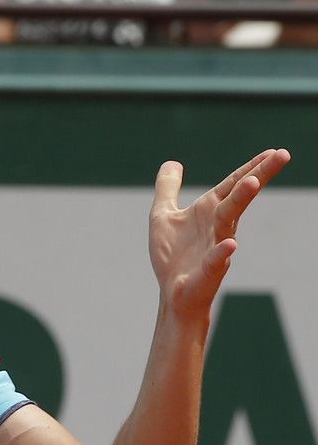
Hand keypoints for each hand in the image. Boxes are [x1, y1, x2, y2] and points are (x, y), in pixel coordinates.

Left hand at [149, 148, 289, 317]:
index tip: (274, 150)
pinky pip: (217, 259)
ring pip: (229, 221)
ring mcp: (216, 247)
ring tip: (252, 183)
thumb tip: (172, 162)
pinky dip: (222, 251)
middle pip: (238, 196)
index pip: (232, 184)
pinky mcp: (208, 270)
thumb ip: (168, 188)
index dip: (251, 166)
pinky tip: (230, 243)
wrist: (173, 294)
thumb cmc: (173, 256)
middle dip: (258, 175)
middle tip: (282, 155)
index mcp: (208, 210)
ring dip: (240, 201)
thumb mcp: (163, 215)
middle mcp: (217, 225)